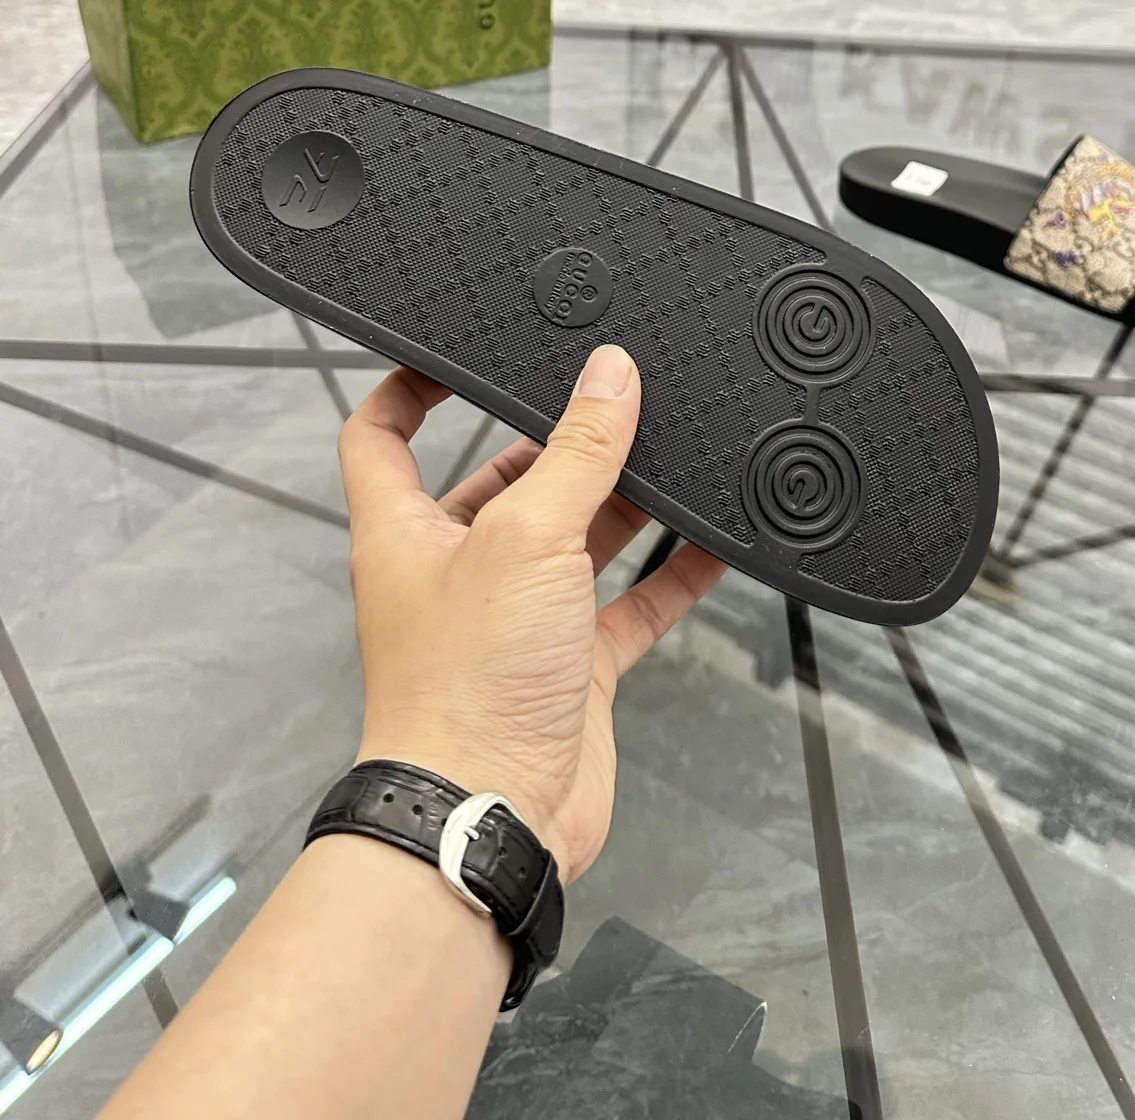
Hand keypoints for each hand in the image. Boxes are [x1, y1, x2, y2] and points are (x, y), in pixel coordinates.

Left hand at [338, 345, 725, 886]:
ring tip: (673, 450)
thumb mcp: (526, 538)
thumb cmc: (466, 686)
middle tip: (611, 397)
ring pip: (573, 540)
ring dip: (620, 502)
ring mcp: (517, 622)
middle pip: (501, 484)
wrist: (492, 817)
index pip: (383, 438)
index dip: (408, 389)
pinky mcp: (570, 670)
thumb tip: (609, 375)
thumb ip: (576, 455)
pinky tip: (714, 544)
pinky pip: (627, 606)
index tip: (454, 353)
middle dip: (554, 445)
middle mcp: (458, 571)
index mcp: (408, 532)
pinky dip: (670, 576)